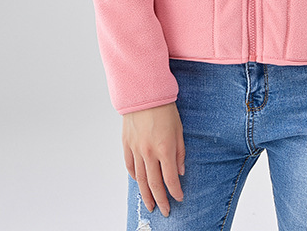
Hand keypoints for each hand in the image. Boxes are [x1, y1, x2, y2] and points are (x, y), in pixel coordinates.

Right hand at [122, 102, 184, 216]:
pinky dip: (134, 176)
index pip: (170, 179)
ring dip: (145, 194)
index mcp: (164, 149)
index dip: (175, 192)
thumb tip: (179, 171)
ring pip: (140, 179)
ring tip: (150, 205)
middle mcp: (149, 153)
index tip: (179, 198)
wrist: (144, 94)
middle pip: (154, 184)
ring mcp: (136, 149)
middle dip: (160, 200)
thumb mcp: (179, 130)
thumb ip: (179, 153)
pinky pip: (129, 165)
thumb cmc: (164, 109)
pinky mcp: (126, 144)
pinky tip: (138, 182)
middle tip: (165, 211)